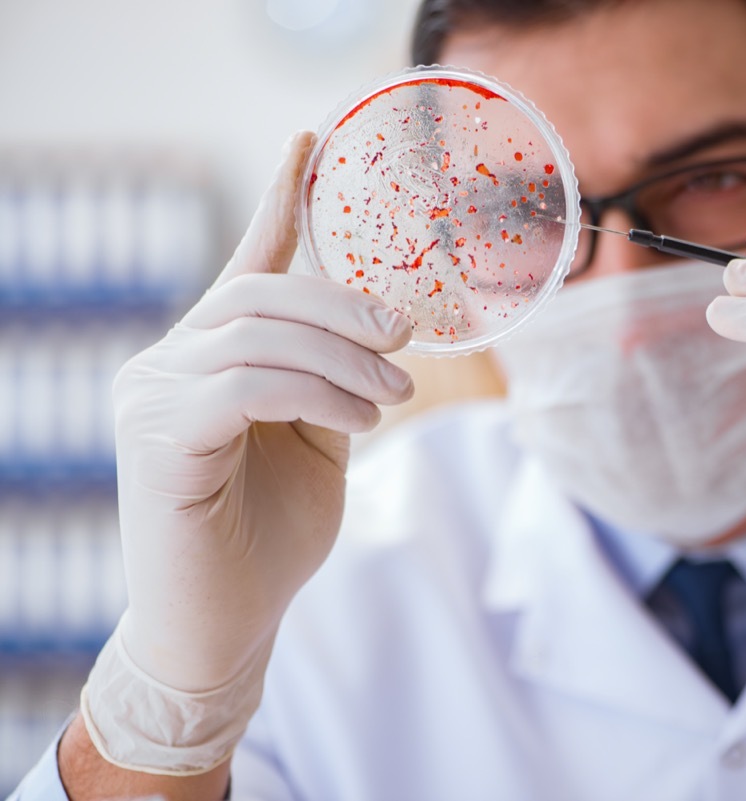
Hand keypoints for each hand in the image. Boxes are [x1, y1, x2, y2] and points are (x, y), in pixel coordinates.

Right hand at [81, 132, 413, 773]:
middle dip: (342, 302)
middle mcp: (168, 362)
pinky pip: (248, 382)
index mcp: (210, 356)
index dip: (277, 197)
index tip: (309, 139)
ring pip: (258, 332)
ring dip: (343, 355)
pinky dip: (318, 390)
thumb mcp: (319, 439)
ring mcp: (152, 395)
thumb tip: (379, 327)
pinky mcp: (157, 434)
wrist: (227, 624)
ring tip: (394, 391)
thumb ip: (334, 378)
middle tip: (405, 330)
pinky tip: (362, 416)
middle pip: (260, 293)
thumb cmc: (271, 535)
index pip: (244, 263)